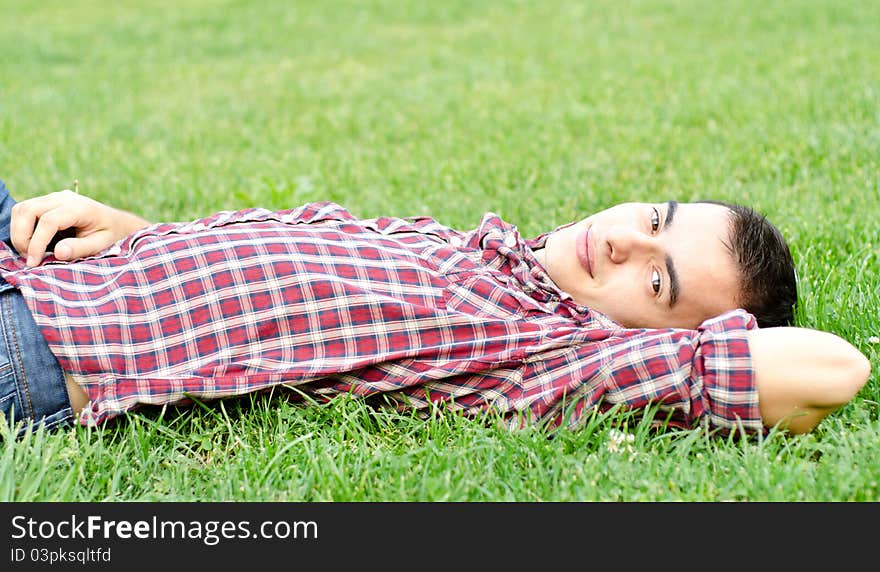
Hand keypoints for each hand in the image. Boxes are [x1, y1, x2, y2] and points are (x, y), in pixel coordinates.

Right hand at [10, 189, 150, 265]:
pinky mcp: (47, 202)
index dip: (37, 243)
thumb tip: (58, 252)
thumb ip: (81, 248)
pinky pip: (24, 210)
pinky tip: (32, 243)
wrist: (115, 222)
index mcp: (80, 208)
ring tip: (30, 252)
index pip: (49, 221)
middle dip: (22, 237)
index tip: (33, 262)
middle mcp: (64, 198)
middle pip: (28, 210)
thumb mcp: (101, 244)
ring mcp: (54, 197)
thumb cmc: (110, 234)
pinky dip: (21, 227)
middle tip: (29, 258)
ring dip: (19, 232)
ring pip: (22, 209)